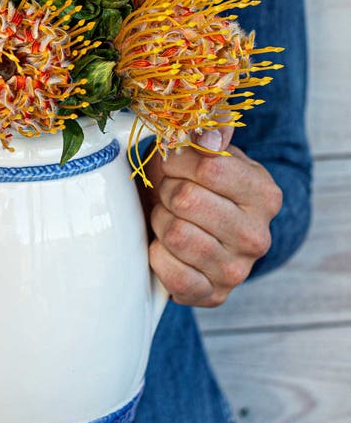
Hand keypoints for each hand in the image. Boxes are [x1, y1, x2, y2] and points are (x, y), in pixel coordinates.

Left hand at [142, 127, 282, 307]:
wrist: (190, 228)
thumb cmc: (193, 182)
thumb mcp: (205, 147)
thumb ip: (211, 126)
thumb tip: (209, 133)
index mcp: (265, 194)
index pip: (209, 167)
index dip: (177, 161)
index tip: (173, 163)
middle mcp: (258, 236)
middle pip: (187, 200)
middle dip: (166, 191)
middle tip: (169, 193)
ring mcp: (237, 271)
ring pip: (175, 234)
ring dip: (160, 221)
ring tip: (169, 217)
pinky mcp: (211, 296)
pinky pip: (171, 272)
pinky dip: (157, 255)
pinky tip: (165, 247)